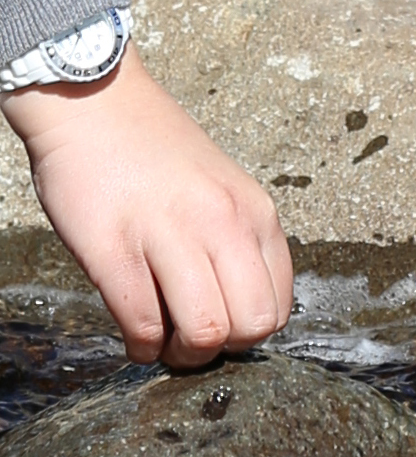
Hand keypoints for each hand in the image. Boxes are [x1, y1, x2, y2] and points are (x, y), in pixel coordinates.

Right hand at [5, 47, 292, 366]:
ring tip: (162, 346)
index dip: (250, 334)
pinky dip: (140, 346)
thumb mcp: (226, 192)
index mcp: (256, 216)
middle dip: (222, 352)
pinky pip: (141, 319)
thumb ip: (240, 243)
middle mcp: (223, 224)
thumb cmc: (156, 154)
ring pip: (204, 330)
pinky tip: (135, 341)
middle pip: (251, 326)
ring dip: (181, 356)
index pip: (279, 306)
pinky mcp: (112, 244)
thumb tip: (242, 312)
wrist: (95, 101)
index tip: (224, 331)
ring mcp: (168, 233)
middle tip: (192, 347)